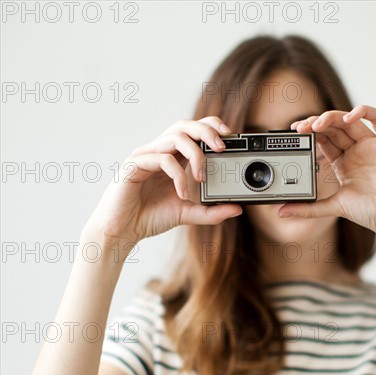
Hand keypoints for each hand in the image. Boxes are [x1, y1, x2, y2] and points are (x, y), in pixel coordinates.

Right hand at [83, 116, 241, 249]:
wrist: (121, 231)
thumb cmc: (150, 217)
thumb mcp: (188, 214)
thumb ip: (211, 212)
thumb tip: (237, 209)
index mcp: (172, 158)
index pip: (193, 131)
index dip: (211, 127)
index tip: (231, 138)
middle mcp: (159, 152)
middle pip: (185, 125)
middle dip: (207, 131)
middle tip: (222, 147)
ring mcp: (146, 156)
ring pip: (175, 137)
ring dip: (195, 154)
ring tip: (201, 178)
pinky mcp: (135, 165)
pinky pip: (162, 159)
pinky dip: (178, 176)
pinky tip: (181, 194)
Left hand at [278, 105, 375, 243]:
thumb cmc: (372, 213)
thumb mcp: (334, 207)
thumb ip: (308, 209)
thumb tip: (281, 211)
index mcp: (344, 163)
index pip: (324, 140)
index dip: (310, 133)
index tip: (295, 131)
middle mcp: (358, 151)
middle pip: (335, 128)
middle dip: (317, 124)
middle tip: (302, 127)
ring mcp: (374, 145)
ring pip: (351, 121)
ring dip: (333, 117)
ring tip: (318, 123)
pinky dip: (364, 111)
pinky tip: (349, 117)